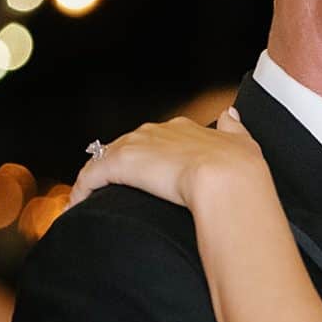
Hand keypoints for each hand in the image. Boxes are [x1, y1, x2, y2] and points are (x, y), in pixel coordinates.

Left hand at [69, 105, 265, 213]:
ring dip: (95, 180)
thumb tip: (231, 113)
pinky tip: (78, 207)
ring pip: (104, 159)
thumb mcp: (243, 143)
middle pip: (126, 145)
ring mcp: (137, 145)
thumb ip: (234, 128)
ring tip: (89, 202)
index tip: (143, 176)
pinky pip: (91, 175)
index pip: (154, 138)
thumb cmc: (239, 169)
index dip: (146, 157)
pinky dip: (82, 191)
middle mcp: (157, 131)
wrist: (227, 180)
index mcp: (183, 128)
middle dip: (117, 167)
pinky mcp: (120, 163)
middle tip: (112, 193)